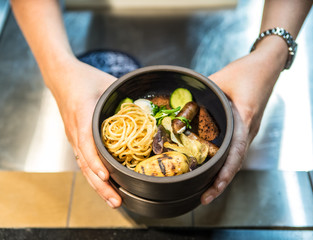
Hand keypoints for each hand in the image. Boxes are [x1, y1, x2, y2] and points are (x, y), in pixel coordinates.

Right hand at [45, 58, 121, 207]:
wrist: (62, 77)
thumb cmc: (86, 78)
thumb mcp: (108, 83)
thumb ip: (126, 97)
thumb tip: (150, 111)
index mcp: (83, 114)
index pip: (87, 142)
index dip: (96, 161)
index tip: (106, 177)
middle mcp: (76, 130)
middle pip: (86, 163)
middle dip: (101, 185)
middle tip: (117, 201)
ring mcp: (74, 137)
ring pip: (84, 166)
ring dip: (98, 185)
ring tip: (114, 201)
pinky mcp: (76, 139)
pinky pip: (84, 160)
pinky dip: (94, 175)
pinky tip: (104, 185)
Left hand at [201, 46, 282, 203]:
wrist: (267, 66)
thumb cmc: (248, 71)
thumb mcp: (221, 79)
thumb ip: (200, 93)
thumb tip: (179, 105)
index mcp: (244, 119)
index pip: (235, 152)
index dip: (224, 174)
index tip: (212, 190)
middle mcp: (248, 130)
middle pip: (235, 162)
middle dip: (220, 182)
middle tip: (203, 197)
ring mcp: (248, 131)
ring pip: (235, 159)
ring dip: (222, 175)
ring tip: (205, 189)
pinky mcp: (244, 128)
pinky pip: (234, 149)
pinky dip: (224, 162)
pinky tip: (211, 166)